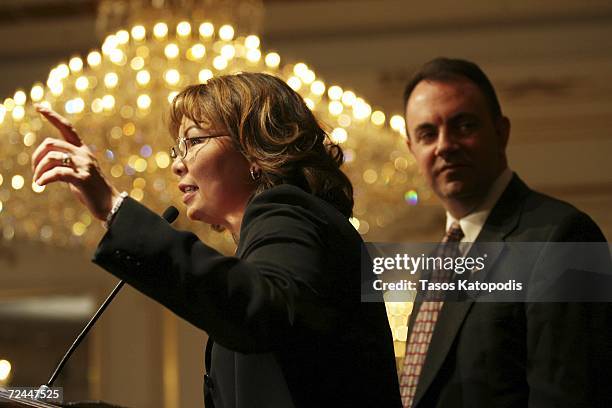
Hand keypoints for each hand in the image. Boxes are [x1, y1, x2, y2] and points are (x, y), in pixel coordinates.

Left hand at [31, 105, 119, 220]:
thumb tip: (45, 162)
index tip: (38, 106)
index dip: (52, 116)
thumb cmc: (91, 190)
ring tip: (37, 181)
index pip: (67, 127)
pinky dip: (44, 179)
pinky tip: (40, 185)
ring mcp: (84, 166)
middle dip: (36, 156)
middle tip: (34, 170)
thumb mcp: (78, 172)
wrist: (109, 204)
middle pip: (51, 144)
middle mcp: (84, 154)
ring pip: (51, 158)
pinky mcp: (82, 179)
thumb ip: (66, 163)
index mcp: (83, 150)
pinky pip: (57, 173)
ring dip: (38, 170)